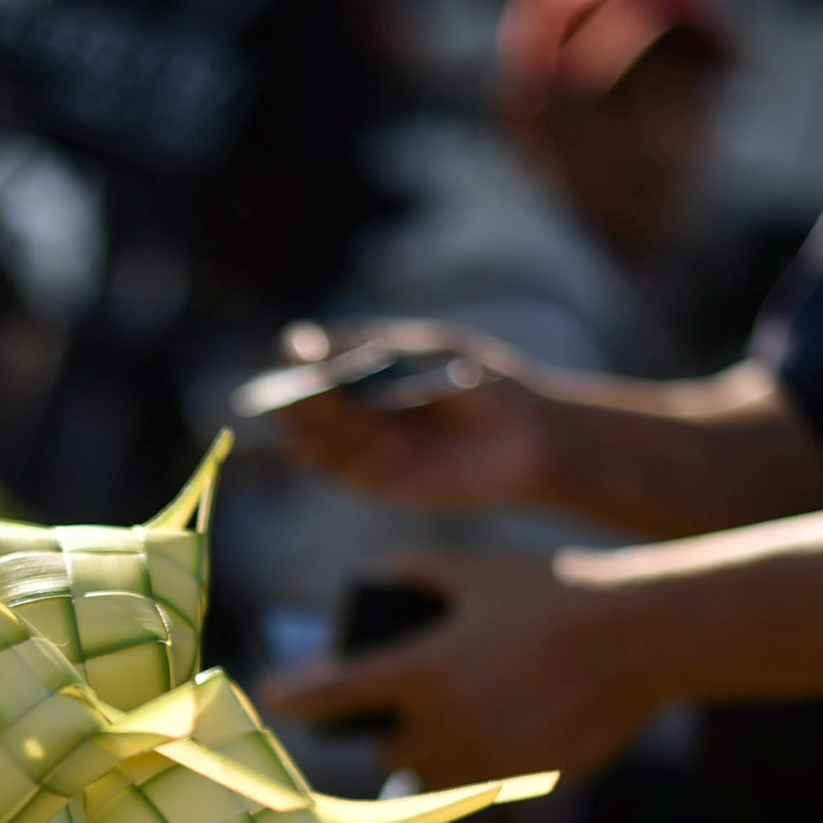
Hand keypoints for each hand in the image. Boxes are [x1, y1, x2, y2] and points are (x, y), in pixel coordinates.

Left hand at [261, 547, 668, 788]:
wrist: (640, 638)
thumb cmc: (553, 592)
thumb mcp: (476, 569)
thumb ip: (415, 569)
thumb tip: (378, 578)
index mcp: (419, 673)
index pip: (328, 697)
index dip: (294, 695)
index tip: (274, 694)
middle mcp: (443, 729)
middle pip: (379, 751)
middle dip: (377, 732)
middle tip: (377, 713)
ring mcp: (483, 764)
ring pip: (427, 776)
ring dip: (422, 757)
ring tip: (434, 730)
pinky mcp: (522, 784)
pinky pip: (479, 786)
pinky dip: (474, 767)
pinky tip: (489, 737)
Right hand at [271, 319, 562, 513]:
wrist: (526, 442)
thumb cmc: (482, 385)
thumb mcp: (430, 352)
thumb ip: (375, 347)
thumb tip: (311, 342)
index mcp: (367, 364)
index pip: (315, 357)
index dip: (299, 354)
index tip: (296, 350)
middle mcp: (358, 405)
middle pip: (307, 400)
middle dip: (298, 395)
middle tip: (297, 389)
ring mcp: (364, 443)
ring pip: (316, 435)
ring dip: (312, 424)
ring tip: (319, 412)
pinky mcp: (376, 479)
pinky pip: (337, 466)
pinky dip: (329, 454)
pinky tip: (323, 443)